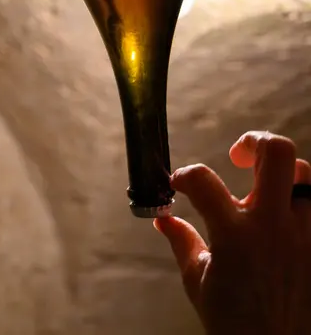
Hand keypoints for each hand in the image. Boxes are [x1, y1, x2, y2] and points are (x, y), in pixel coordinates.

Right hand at [155, 132, 310, 334]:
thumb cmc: (231, 321)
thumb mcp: (197, 280)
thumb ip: (181, 240)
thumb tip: (161, 218)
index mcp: (234, 235)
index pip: (203, 181)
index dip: (185, 175)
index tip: (180, 182)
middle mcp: (271, 226)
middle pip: (277, 154)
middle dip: (254, 141)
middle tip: (238, 154)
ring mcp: (301, 234)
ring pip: (306, 174)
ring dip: (284, 172)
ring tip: (266, 183)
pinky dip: (300, 199)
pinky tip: (285, 209)